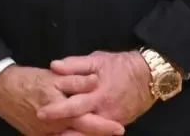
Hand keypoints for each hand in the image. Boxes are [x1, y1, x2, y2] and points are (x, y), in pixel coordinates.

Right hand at [0, 65, 122, 135]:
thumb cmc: (26, 79)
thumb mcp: (51, 76)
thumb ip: (75, 80)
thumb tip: (96, 81)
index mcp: (58, 109)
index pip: (87, 121)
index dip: (104, 126)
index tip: (119, 128)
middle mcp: (53, 126)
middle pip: (80, 135)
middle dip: (97, 135)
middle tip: (114, 132)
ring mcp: (43, 134)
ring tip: (95, 135)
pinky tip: (74, 135)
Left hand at [39, 51, 153, 128]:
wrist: (148, 77)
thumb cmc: (119, 66)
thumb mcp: (96, 60)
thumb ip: (74, 64)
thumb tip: (54, 66)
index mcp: (97, 93)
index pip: (74, 104)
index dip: (57, 110)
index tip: (41, 113)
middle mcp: (104, 110)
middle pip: (81, 124)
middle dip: (63, 130)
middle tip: (46, 131)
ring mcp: (111, 120)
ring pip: (90, 132)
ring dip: (74, 135)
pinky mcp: (116, 124)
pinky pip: (100, 133)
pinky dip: (87, 135)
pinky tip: (73, 134)